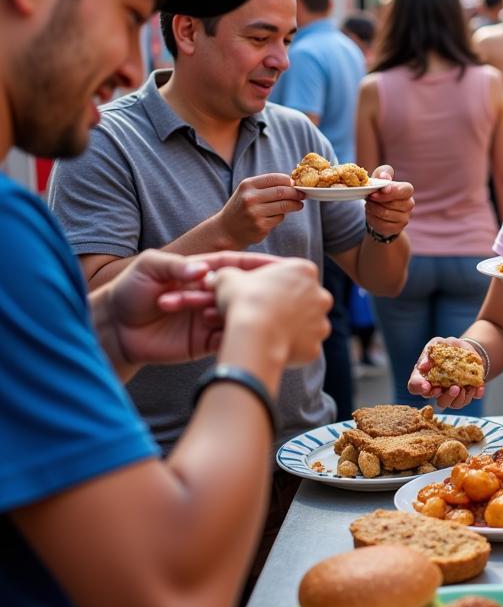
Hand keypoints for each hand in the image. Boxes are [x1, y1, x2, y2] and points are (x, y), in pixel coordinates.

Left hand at [103, 249, 283, 366]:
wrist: (113, 328)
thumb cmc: (130, 289)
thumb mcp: (150, 267)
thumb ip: (176, 265)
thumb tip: (204, 270)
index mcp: (204, 270)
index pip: (239, 265)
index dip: (262, 265)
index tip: (285, 266)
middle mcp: (211, 293)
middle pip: (245, 291)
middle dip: (262, 292)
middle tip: (280, 295)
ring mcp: (209, 318)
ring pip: (238, 315)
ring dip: (243, 315)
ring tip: (242, 316)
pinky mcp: (204, 342)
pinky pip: (227, 339)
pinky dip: (234, 337)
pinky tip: (237, 335)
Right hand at [209, 258, 331, 365]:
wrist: (255, 336)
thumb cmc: (244, 302)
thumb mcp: (229, 279)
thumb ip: (230, 274)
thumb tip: (220, 277)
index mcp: (304, 271)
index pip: (291, 275)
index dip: (272, 284)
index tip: (258, 294)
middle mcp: (320, 295)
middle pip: (304, 299)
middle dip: (287, 306)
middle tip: (264, 314)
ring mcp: (321, 322)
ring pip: (307, 324)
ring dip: (292, 327)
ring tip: (268, 332)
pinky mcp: (315, 346)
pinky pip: (303, 347)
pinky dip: (291, 348)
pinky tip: (274, 347)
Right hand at [217, 173, 304, 247]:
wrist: (226, 230)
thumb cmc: (241, 207)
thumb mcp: (247, 192)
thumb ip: (266, 186)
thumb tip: (293, 184)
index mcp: (247, 185)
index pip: (275, 178)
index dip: (289, 180)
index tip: (296, 184)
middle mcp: (250, 198)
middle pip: (282, 192)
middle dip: (296, 193)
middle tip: (303, 194)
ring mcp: (255, 213)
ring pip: (284, 206)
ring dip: (295, 205)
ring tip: (299, 205)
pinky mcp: (261, 227)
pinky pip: (280, 218)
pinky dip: (282, 216)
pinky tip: (278, 215)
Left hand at [365, 165, 413, 238]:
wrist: (379, 211)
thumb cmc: (380, 192)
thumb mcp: (380, 179)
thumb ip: (383, 173)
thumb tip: (384, 177)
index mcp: (407, 190)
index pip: (405, 190)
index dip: (393, 191)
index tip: (380, 191)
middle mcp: (409, 204)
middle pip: (392, 203)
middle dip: (377, 200)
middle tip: (368, 197)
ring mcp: (405, 218)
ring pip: (385, 214)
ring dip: (373, 209)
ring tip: (369, 205)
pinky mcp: (397, 228)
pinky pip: (382, 225)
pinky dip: (373, 219)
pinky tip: (371, 214)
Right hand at [408, 336, 485, 409]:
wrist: (467, 349)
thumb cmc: (447, 347)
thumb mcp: (438, 343)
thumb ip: (429, 352)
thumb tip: (423, 366)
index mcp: (425, 377)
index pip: (415, 387)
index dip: (419, 388)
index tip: (427, 386)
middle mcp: (437, 389)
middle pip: (438, 402)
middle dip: (447, 397)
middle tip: (455, 387)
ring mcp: (451, 394)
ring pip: (454, 404)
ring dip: (461, 398)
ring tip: (467, 386)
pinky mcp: (466, 394)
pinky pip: (470, 399)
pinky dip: (475, 394)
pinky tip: (478, 387)